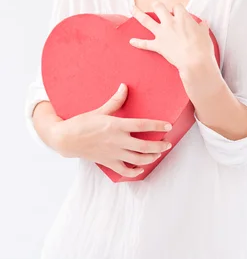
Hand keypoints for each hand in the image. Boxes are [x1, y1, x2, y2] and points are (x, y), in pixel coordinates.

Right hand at [52, 83, 172, 177]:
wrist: (66, 139)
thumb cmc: (82, 123)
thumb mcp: (100, 110)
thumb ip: (115, 101)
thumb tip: (124, 86)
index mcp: (116, 125)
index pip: (142, 125)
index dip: (157, 125)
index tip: (168, 125)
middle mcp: (117, 140)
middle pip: (144, 145)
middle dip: (159, 145)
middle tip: (168, 143)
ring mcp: (113, 153)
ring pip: (137, 159)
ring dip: (151, 157)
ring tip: (158, 153)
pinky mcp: (108, 162)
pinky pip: (124, 170)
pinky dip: (135, 171)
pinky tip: (141, 168)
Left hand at [128, 1, 214, 70]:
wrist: (195, 62)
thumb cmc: (202, 47)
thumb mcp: (205, 34)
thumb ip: (202, 26)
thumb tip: (203, 22)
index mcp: (183, 18)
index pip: (177, 7)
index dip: (177, 9)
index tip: (178, 13)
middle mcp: (170, 23)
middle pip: (159, 7)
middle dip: (157, 5)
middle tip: (155, 5)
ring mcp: (162, 33)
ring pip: (146, 20)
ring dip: (138, 13)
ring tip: (132, 9)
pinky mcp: (158, 45)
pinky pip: (145, 44)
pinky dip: (138, 43)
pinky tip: (131, 41)